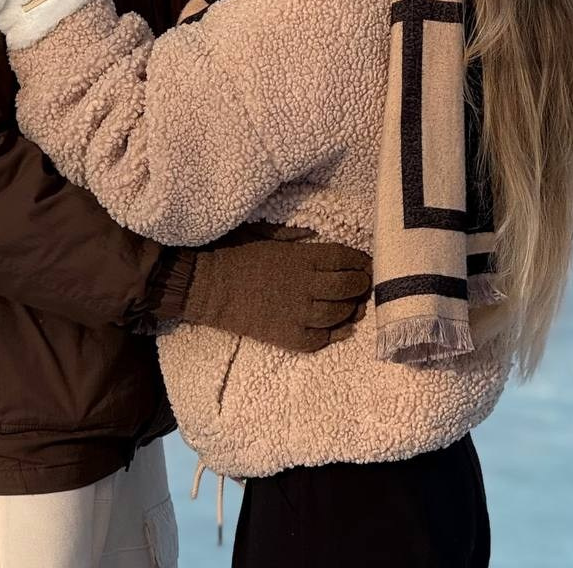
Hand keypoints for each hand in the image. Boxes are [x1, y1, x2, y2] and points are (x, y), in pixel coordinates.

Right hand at [180, 236, 371, 352]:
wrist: (206, 286)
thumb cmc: (233, 252)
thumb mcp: (264, 232)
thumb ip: (293, 233)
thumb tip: (316, 234)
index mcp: (300, 258)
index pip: (343, 258)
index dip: (359, 260)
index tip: (366, 261)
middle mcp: (304, 286)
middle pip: (347, 287)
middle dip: (361, 284)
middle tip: (365, 283)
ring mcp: (298, 314)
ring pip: (338, 314)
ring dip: (352, 309)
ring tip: (356, 304)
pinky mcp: (288, 337)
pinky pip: (321, 339)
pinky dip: (336, 335)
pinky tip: (342, 328)